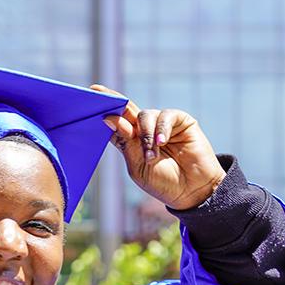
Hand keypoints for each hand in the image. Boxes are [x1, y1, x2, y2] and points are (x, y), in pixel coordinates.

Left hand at [91, 84, 225, 209]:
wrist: (192, 191)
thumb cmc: (164, 183)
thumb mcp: (138, 166)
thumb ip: (125, 143)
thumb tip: (109, 118)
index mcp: (132, 142)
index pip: (115, 123)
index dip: (105, 110)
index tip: (91, 94)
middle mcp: (145, 130)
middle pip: (127, 110)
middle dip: (114, 102)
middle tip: (101, 93)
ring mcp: (162, 124)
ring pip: (145, 116)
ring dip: (146, 136)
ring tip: (152, 156)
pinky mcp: (181, 121)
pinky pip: (165, 116)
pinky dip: (161, 128)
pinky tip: (162, 142)